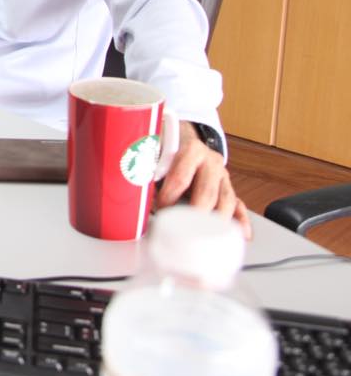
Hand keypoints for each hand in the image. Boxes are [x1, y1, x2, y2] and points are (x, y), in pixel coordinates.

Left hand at [155, 120, 251, 239]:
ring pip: (227, 201)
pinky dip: (241, 221)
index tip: (158, 208)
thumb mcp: (155, 150)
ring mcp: (222, 177)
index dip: (169, 196)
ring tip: (209, 237)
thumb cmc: (167, 149)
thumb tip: (134, 193)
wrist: (184, 137)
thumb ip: (145, 167)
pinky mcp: (227, 189)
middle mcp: (211, 163)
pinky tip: (242, 234)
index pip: (181, 178)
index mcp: (192, 150)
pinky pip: (239, 205)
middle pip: (208, 193)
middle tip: (183, 228)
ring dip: (218, 221)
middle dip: (195, 214)